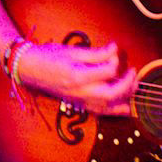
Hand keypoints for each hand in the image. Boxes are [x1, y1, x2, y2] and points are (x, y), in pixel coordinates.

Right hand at [16, 40, 136, 115]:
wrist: (28, 69)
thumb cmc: (48, 57)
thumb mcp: (72, 51)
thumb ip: (96, 53)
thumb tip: (114, 49)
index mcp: (77, 76)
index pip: (107, 71)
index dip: (115, 60)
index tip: (114, 51)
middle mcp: (79, 92)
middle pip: (112, 94)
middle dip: (127, 84)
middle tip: (132, 72)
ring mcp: (79, 101)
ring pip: (109, 107)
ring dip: (125, 98)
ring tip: (133, 86)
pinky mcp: (78, 105)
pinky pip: (100, 112)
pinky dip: (114, 110)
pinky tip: (124, 105)